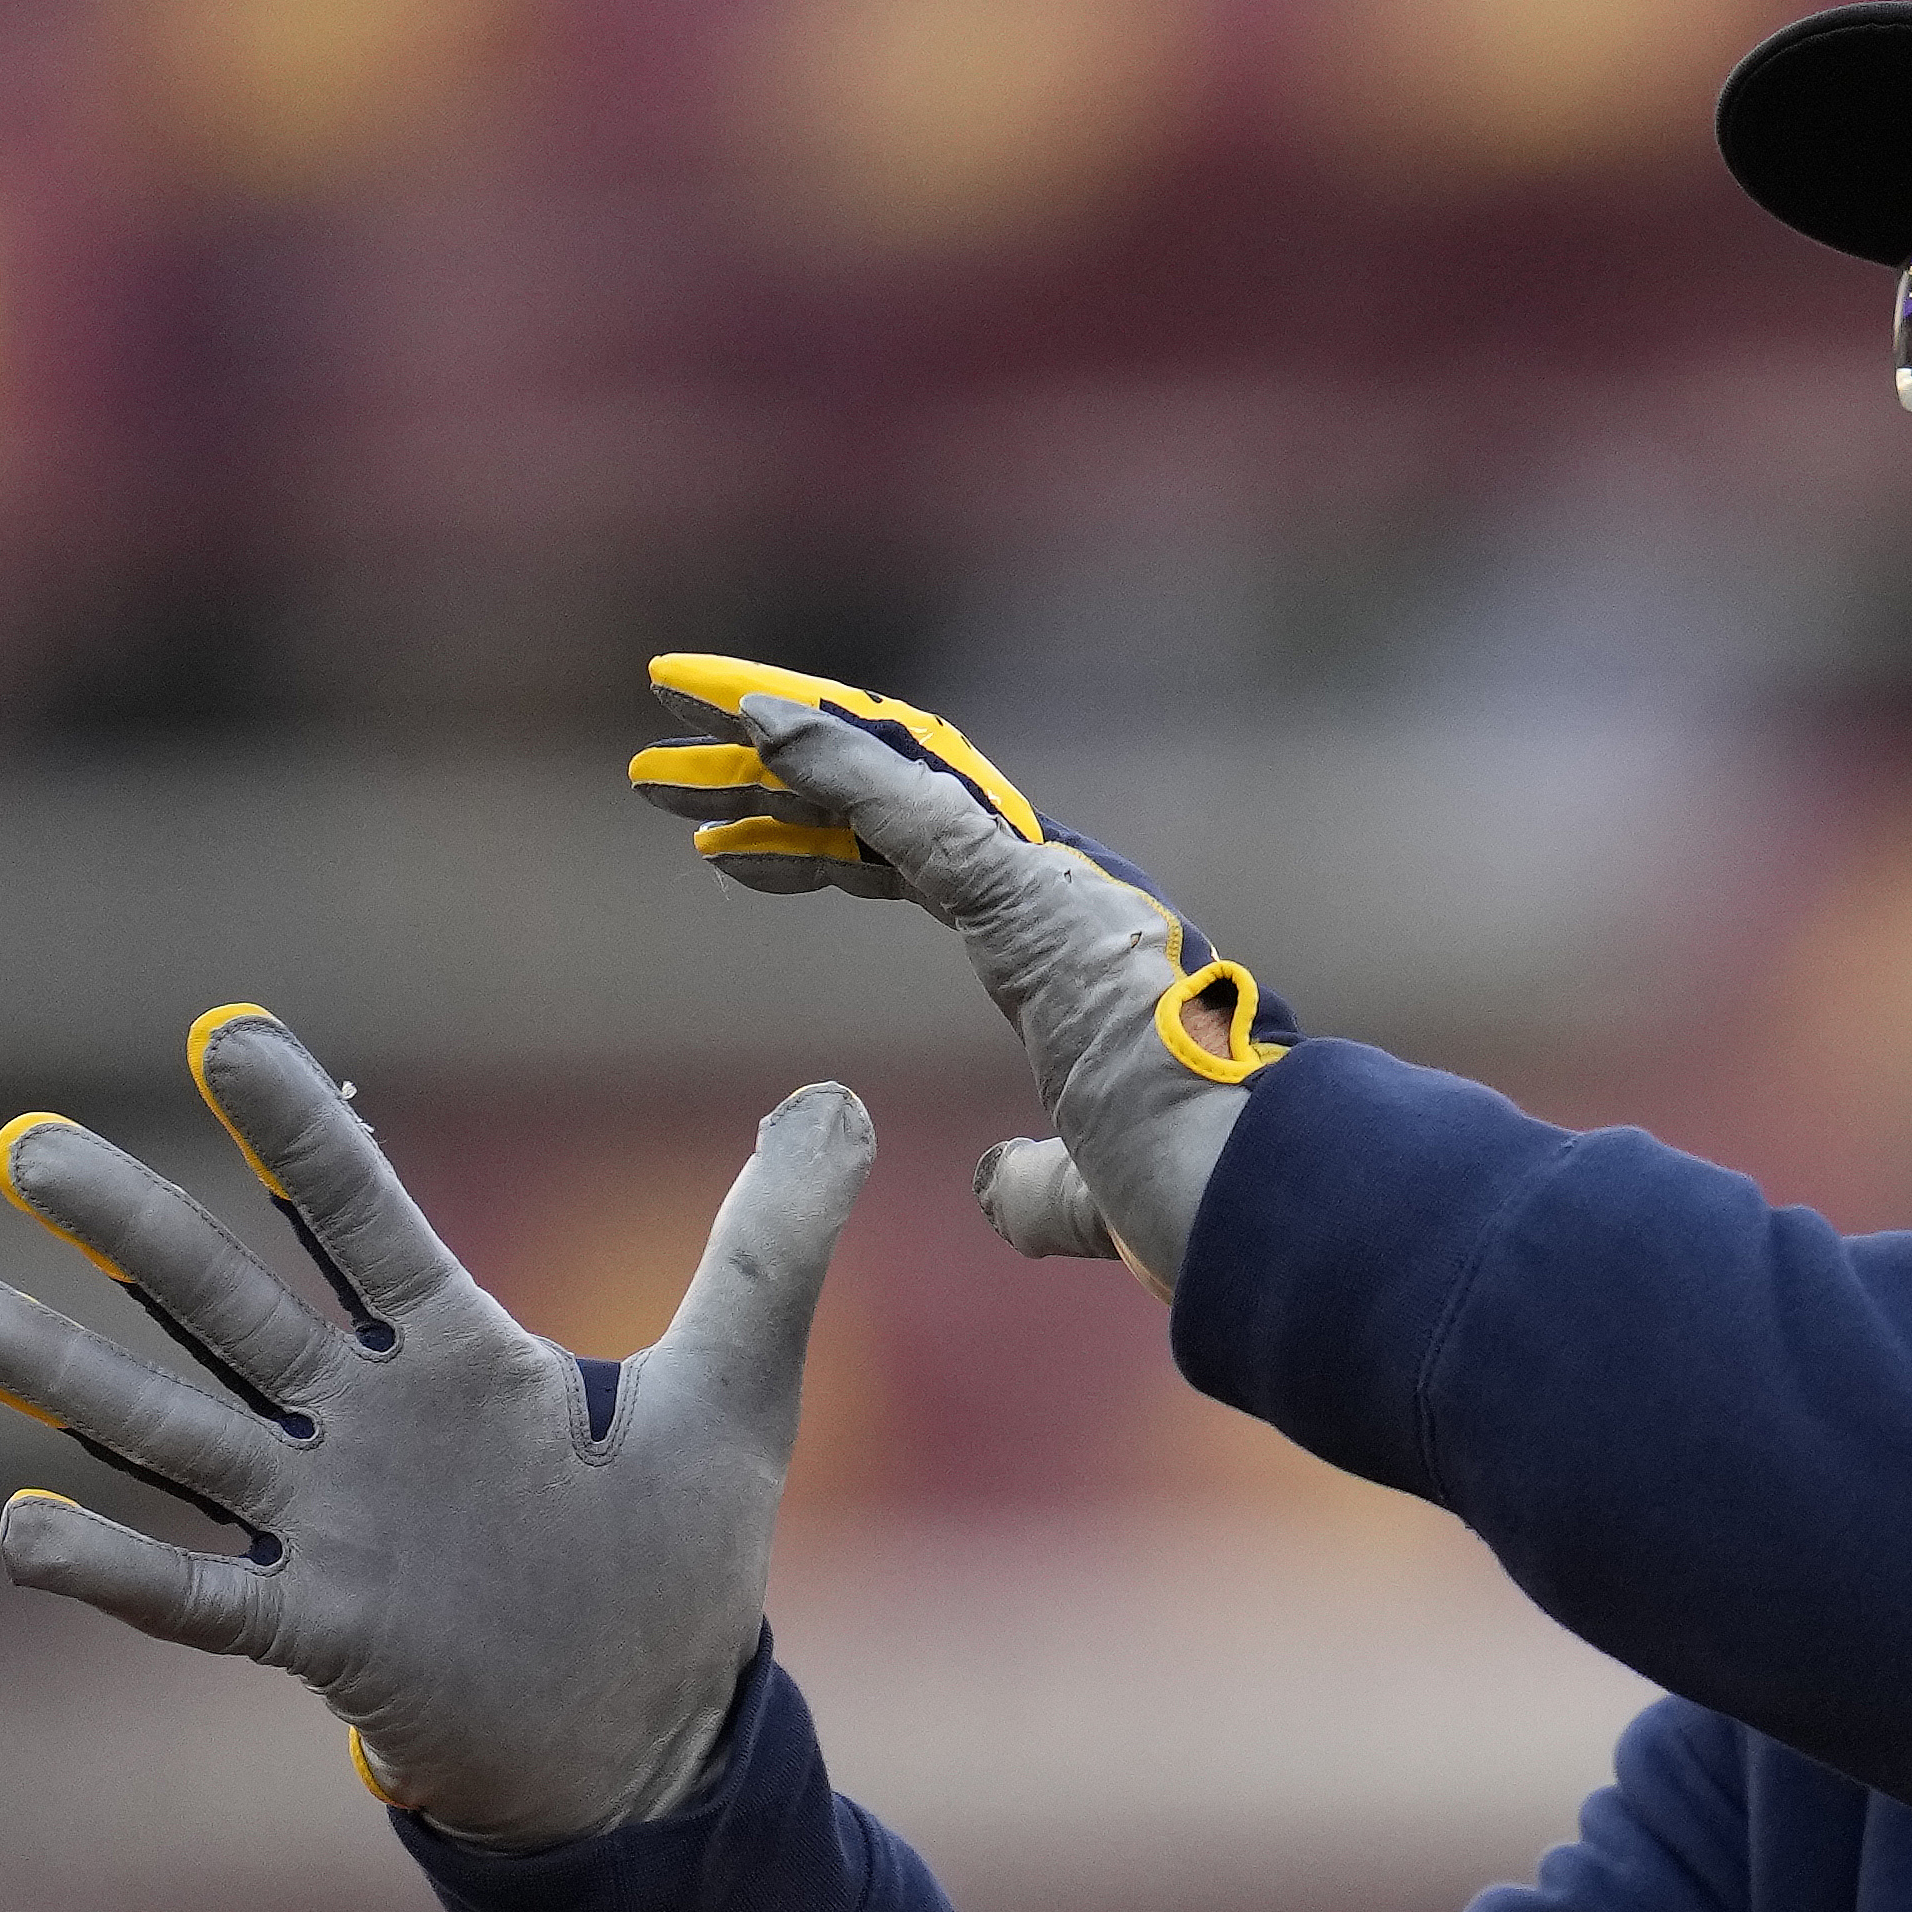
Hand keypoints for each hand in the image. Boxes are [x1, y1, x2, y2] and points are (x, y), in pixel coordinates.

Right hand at [0, 1006, 873, 1850]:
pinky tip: (18, 1528)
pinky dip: (116, 1568)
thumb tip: (841, 1099)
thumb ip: (772, 1247)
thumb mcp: (739, 1393)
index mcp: (458, 1357)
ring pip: (183, 1435)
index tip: (231, 1035)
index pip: (364, 1220)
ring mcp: (333, 1526)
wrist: (643, 1734)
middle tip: (27, 1143)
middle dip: (137, 1231)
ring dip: (72, 1379)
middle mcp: (370, 1425)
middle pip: (234, 1308)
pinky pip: (199, 1595)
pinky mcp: (323, 1632)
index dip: (304, 1134)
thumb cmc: (671, 1560)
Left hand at [627, 654, 1279, 1295]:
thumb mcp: (1092, 1198)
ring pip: (890, 785)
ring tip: (672, 709)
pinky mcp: (1036, 894)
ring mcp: (1052, 885)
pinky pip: (914, 810)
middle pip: (884, 810)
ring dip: (775, 744)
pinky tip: (753, 723)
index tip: (722, 849)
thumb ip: (1040, 1185)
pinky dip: (832, 759)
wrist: (1250, 1198)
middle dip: (768, 782)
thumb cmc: (1196, 1203)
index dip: (812, 851)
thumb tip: (996, 1185)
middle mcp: (1059, 896)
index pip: (912, 870)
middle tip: (660, 766)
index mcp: (1064, 954)